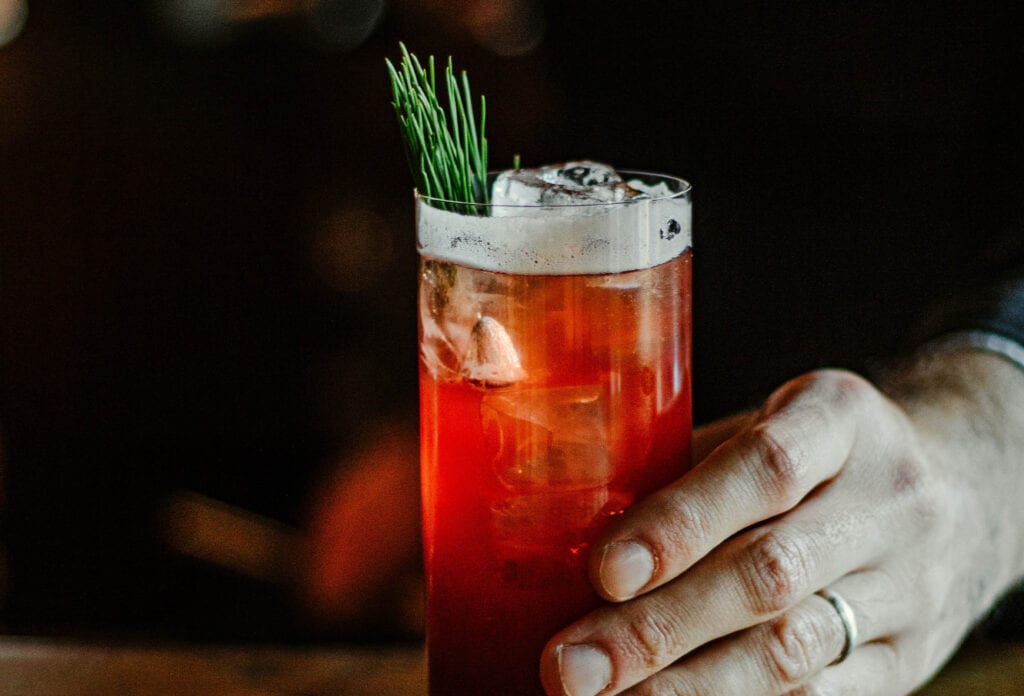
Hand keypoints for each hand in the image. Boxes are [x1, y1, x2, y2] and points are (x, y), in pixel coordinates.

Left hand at [541, 353, 1023, 694]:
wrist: (964, 490)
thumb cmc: (823, 454)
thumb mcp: (770, 424)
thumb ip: (688, 468)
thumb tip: (572, 524)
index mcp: (841, 419)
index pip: (765, 468)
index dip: (681, 522)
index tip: (603, 570)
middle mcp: (889, 500)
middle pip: (770, 574)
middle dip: (658, 628)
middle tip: (571, 666)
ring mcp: (909, 586)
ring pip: (795, 650)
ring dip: (687, 686)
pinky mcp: (910, 657)